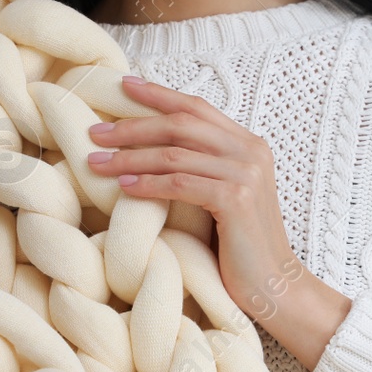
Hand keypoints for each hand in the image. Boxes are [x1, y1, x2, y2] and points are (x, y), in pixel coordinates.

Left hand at [86, 75, 304, 323]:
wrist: (276, 285)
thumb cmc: (243, 246)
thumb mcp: (226, 195)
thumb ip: (205, 167)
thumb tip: (155, 150)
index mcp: (249, 144)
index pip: (197, 108)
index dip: (159, 95)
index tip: (123, 86)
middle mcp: (250, 151)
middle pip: (181, 125)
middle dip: (133, 126)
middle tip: (95, 133)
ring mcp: (245, 174)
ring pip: (175, 154)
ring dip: (130, 157)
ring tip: (98, 163)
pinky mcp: (236, 200)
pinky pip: (180, 184)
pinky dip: (148, 184)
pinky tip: (124, 186)